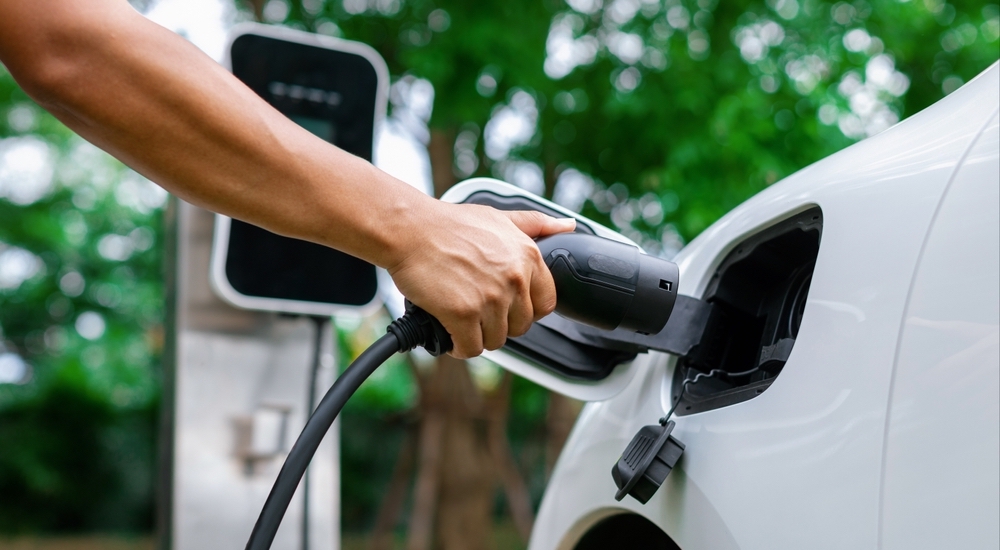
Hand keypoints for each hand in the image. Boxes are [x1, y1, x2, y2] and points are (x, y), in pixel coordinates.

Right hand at [388, 202, 575, 358]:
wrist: (410, 229)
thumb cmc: (449, 224)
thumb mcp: (499, 217)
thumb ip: (536, 224)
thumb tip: (568, 226)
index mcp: (528, 257)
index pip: (546, 304)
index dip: (526, 310)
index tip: (508, 308)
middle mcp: (514, 279)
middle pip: (520, 326)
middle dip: (499, 324)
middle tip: (477, 312)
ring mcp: (490, 298)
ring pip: (496, 340)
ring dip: (477, 335)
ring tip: (461, 321)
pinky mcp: (463, 314)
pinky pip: (471, 348)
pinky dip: (459, 347)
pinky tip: (449, 333)